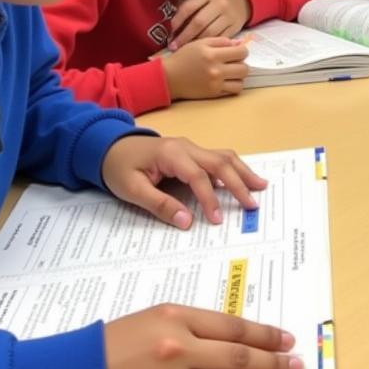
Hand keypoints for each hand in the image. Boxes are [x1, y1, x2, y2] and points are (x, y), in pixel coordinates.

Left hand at [102, 135, 266, 227]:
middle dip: (238, 183)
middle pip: (220, 162)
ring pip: (223, 156)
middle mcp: (186, 146)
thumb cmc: (118, 167)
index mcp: (171, 153)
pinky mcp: (191, 152)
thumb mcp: (132, 190)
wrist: (108, 146)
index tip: (216, 220)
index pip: (198, 176)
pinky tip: (242, 179)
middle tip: (252, 204)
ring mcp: (190, 147)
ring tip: (260, 186)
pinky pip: (217, 158)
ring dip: (242, 171)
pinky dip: (233, 168)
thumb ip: (160, 205)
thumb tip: (187, 222)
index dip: (209, 199)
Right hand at [105, 306, 301, 368]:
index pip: (234, 327)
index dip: (266, 335)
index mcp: (178, 319)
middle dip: (274, 362)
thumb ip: (193, 325)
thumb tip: (237, 337)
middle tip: (296, 366)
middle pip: (239, 358)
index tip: (287, 340)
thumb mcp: (154, 318)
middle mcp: (179, 350)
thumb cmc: (112, 344)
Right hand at [162, 37, 249, 100]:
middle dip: (241, 64)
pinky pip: (234, 91)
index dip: (242, 51)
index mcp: (212, 54)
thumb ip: (221, 41)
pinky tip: (226, 81)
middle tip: (233, 63)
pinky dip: (233, 86)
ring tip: (230, 73)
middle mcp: (216, 70)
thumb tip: (239, 43)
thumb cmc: (184, 57)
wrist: (169, 77)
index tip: (236, 52)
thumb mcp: (200, 43)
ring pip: (241, 81)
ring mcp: (215, 83)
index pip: (241, 52)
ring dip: (238, 76)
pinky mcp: (214, 94)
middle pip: (244, 68)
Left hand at [169, 0, 251, 46]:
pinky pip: (219, 39)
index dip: (178, 20)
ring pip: (209, 33)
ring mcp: (229, 16)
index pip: (189, 7)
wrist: (243, 2)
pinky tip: (201, 48)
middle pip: (199, 22)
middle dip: (184, 36)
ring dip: (195, 42)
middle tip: (174, 46)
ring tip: (185, 48)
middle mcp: (220, 3)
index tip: (171, 31)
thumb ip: (191, 6)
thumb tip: (175, 27)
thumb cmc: (217, 0)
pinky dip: (208, 45)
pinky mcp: (235, 27)